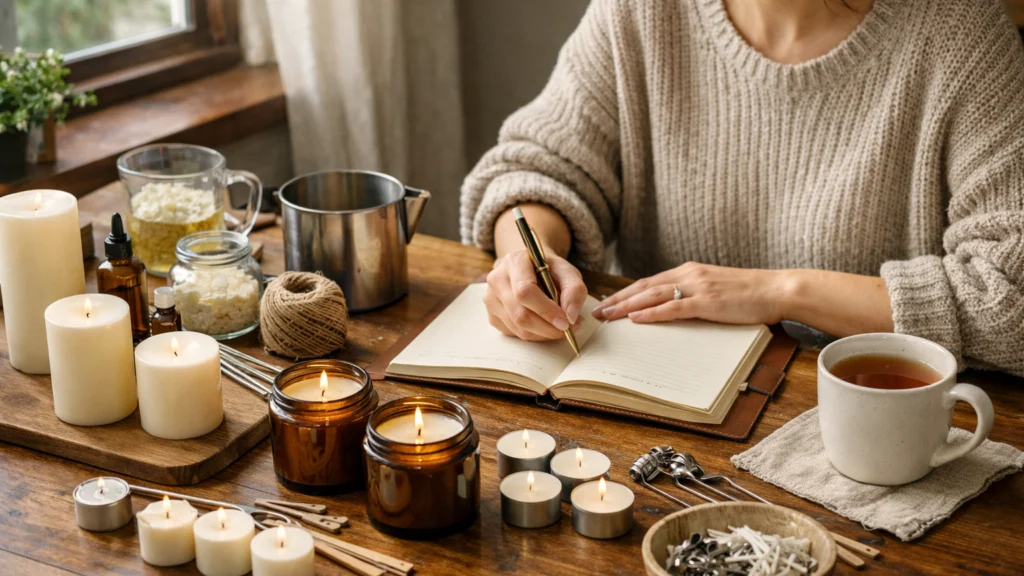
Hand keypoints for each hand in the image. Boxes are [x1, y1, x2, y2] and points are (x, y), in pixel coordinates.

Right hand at [485, 249, 587, 340]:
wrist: (529, 268)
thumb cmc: (549, 270)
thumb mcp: (567, 272)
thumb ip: (574, 290)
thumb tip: (571, 317)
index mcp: (514, 262)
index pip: (525, 291)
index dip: (546, 310)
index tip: (566, 321)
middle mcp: (497, 279)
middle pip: (519, 314)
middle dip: (546, 328)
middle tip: (566, 330)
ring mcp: (491, 299)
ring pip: (517, 328)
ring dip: (542, 334)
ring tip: (559, 327)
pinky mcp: (492, 315)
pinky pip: (514, 333)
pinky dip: (534, 335)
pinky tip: (544, 325)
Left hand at [592, 262, 788, 324]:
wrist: (777, 289)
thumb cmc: (750, 294)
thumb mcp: (716, 290)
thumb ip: (694, 295)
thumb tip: (673, 309)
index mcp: (690, 272)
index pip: (649, 282)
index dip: (625, 292)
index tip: (608, 302)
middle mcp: (689, 275)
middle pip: (644, 287)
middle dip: (618, 300)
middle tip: (598, 311)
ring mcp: (697, 287)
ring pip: (653, 296)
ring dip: (627, 306)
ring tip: (608, 316)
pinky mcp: (707, 302)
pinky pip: (673, 307)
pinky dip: (652, 313)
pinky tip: (636, 319)